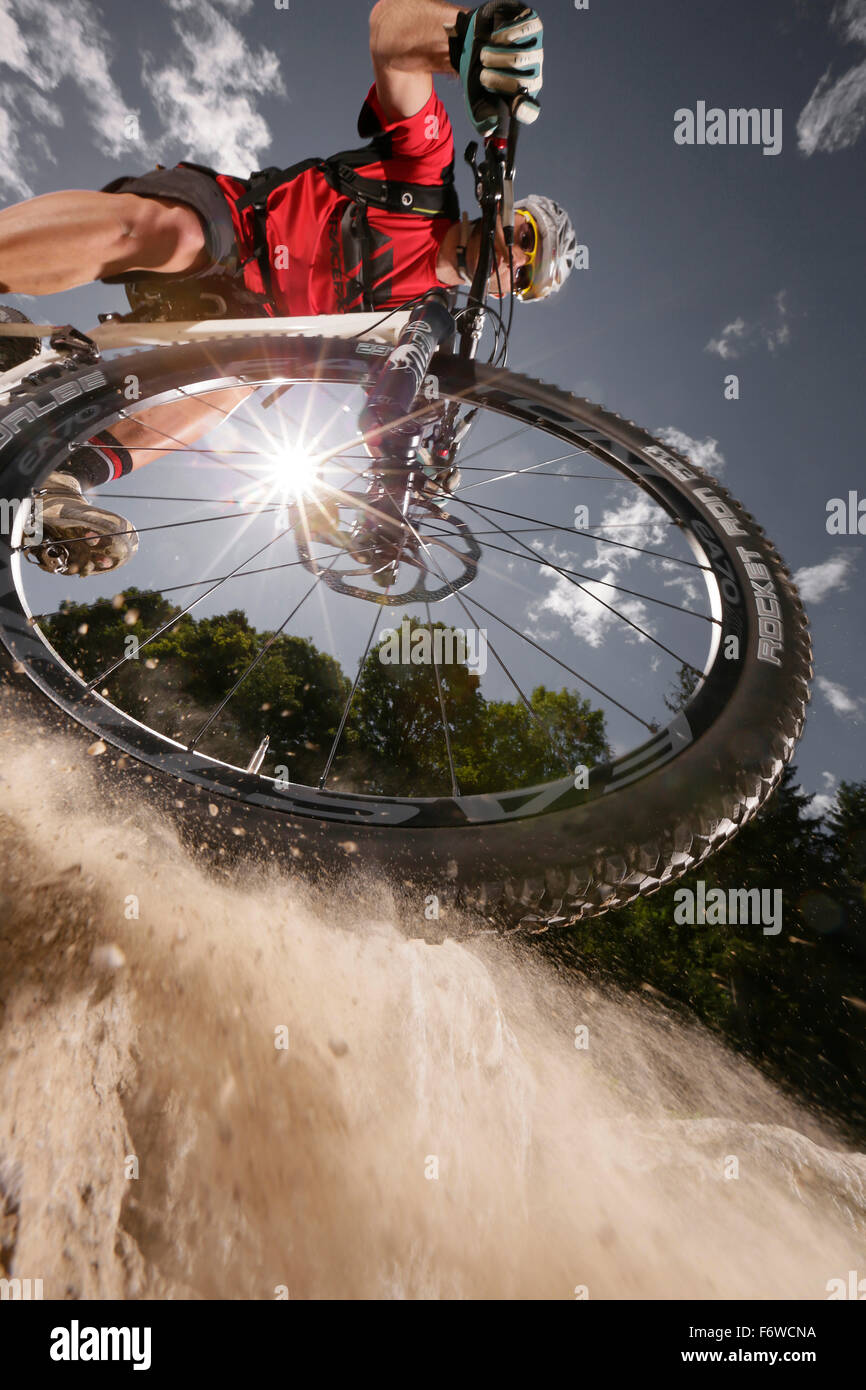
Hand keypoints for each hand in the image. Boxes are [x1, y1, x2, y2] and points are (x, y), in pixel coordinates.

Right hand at [448, 3, 543, 136]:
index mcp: (521, 98)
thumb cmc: (478, 70)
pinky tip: (495, 38)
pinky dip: (500, 37)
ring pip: (518, 60)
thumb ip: (481, 117)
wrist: (477, 36)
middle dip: (494, 79)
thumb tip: (489, 129)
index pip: (530, 111)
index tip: (515, 108)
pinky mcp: (534, 28)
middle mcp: (533, 76)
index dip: (524, 111)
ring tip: (485, 55)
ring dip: (494, 57)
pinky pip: (519, 35)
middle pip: (519, 83)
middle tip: (483, 74)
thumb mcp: (475, 97)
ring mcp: (536, 51)